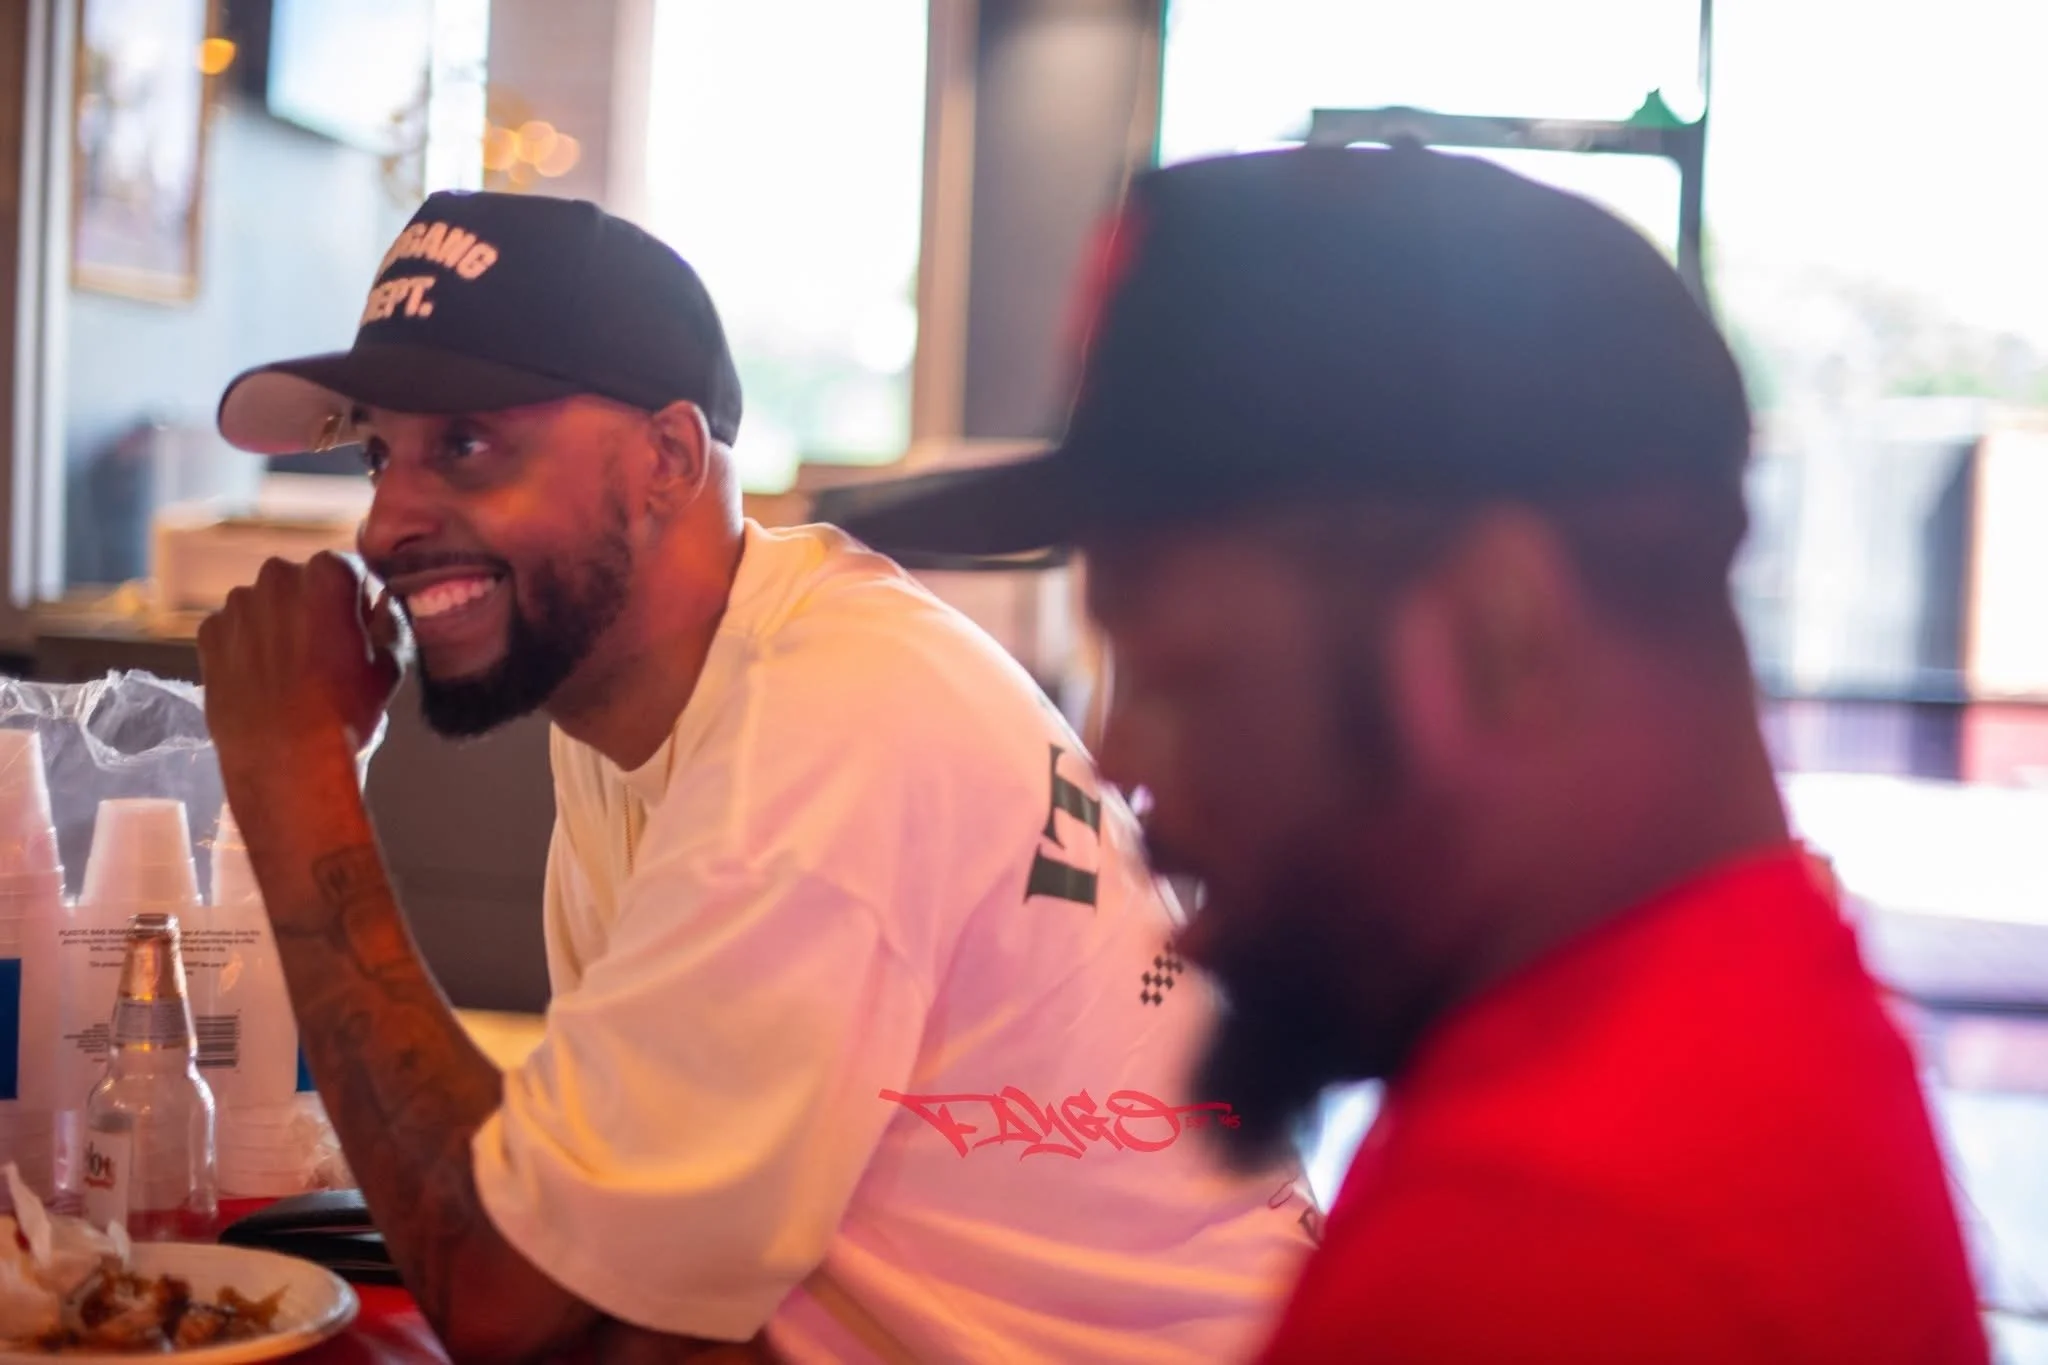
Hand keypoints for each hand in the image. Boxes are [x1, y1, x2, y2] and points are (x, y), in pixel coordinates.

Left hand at [197, 553, 404, 773]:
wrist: (285, 764)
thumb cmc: (346, 714)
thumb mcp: (389, 669)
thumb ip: (389, 624)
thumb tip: (382, 605)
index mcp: (326, 575)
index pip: (347, 567)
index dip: (356, 596)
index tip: (360, 622)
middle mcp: (275, 577)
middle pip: (300, 581)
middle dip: (312, 605)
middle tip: (324, 648)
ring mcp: (236, 605)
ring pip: (265, 604)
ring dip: (278, 623)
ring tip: (290, 669)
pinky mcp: (207, 635)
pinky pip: (235, 629)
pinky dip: (248, 644)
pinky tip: (263, 679)